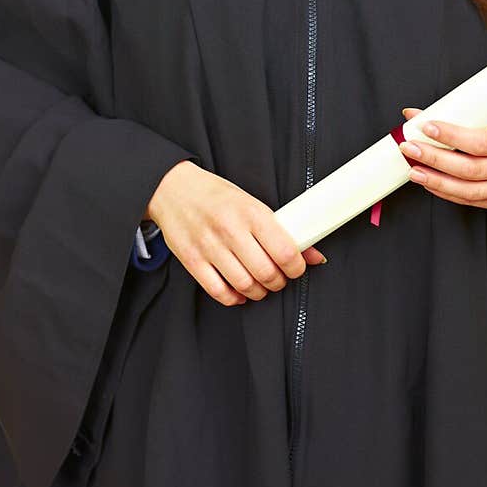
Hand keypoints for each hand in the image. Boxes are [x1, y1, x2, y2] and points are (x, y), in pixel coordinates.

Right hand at [145, 160, 327, 305]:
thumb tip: (314, 256)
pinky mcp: (192, 260)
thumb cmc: (216, 196)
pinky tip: (239, 291)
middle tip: (279, 277)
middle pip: (266, 273)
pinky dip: (234, 297)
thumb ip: (281, 231)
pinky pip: (218, 291)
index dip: (296, 267)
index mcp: (251, 212)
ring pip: (245, 286)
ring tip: (260, 284)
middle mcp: (230, 230)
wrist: (172, 188)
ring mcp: (209, 247)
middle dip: (278, 282)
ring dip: (259, 292)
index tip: (296, 268)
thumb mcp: (252, 204)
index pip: (285, 251)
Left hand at [398, 109, 486, 213]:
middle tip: (410, 148)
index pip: (481, 142)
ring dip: (436, 181)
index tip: (427, 127)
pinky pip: (470, 200)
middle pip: (470, 169)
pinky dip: (446, 192)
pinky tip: (429, 181)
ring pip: (468, 190)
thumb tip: (415, 115)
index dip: (451, 137)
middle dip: (435, 159)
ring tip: (414, 169)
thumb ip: (460, 114)